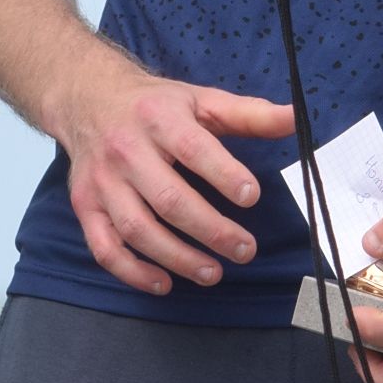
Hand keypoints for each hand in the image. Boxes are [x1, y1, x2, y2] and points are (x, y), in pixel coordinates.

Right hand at [52, 49, 293, 298]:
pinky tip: (164, 283)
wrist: (87, 99)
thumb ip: (250, 115)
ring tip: (213, 273)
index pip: (192, 149)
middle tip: (245, 250)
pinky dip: (132, 272)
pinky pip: (104, 247)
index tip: (251, 196)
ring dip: (177, 257)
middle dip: (210, 230)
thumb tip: (297, 118)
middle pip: (168, 197)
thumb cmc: (156, 105)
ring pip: (137, 228)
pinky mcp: (85, 206)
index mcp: (159, 118)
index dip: (223, 174)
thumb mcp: (202, 100)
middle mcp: (126, 149)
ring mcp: (102, 181)